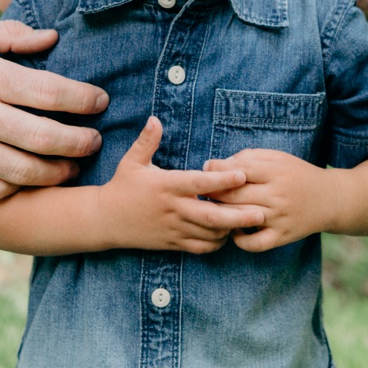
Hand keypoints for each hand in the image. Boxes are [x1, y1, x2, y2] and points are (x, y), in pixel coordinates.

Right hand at [0, 19, 108, 198]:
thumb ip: (9, 35)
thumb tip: (52, 37)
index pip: (51, 93)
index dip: (84, 100)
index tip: (100, 101)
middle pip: (47, 138)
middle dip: (81, 142)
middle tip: (95, 141)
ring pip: (26, 172)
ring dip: (58, 172)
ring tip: (73, 167)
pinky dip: (20, 188)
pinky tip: (31, 180)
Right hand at [97, 118, 269, 253]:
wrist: (105, 220)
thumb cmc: (121, 187)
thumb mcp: (132, 162)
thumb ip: (147, 141)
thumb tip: (155, 118)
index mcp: (166, 186)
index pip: (199, 183)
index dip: (222, 179)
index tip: (243, 175)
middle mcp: (172, 209)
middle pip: (211, 217)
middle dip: (239, 216)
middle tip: (262, 212)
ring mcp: (173, 229)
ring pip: (209, 235)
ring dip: (230, 230)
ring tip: (249, 222)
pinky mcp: (172, 243)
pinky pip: (199, 248)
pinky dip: (216, 244)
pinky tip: (226, 234)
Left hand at [203, 149, 342, 252]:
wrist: (331, 199)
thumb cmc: (297, 175)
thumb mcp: (278, 158)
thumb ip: (249, 157)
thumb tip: (216, 165)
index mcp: (276, 172)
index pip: (238, 171)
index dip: (216, 170)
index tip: (205, 170)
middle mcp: (277, 195)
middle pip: (234, 196)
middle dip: (212, 193)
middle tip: (202, 192)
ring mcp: (280, 218)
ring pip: (239, 218)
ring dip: (220, 215)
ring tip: (213, 210)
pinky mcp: (283, 236)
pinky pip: (254, 244)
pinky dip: (239, 240)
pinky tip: (234, 231)